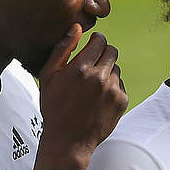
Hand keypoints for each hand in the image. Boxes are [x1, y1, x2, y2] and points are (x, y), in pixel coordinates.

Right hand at [35, 25, 127, 159]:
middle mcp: (100, 77)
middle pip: (112, 51)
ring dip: (107, 72)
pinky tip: (98, 98)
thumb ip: (62, 49)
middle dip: (103, 54)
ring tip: (92, 87)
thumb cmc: (55, 109)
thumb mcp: (48, 77)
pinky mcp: (122, 101)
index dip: (95, 42)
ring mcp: (113, 90)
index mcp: (81, 69)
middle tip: (92, 65)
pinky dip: (112, 88)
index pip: (100, 41)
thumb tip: (77, 28)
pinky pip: (120, 84)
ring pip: (116, 69)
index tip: (92, 46)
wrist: (68, 140)